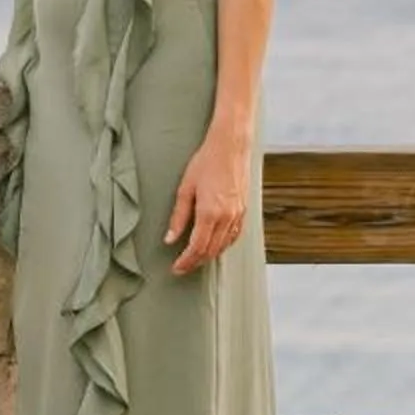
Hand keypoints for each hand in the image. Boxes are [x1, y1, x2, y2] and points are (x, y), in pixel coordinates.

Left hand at [164, 131, 251, 274]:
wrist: (231, 147)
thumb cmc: (207, 161)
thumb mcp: (185, 188)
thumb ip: (178, 217)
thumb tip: (170, 238)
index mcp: (210, 213)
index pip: (197, 248)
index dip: (186, 262)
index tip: (176, 268)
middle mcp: (226, 217)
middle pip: (211, 251)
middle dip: (195, 262)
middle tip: (182, 267)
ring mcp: (238, 215)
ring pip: (223, 246)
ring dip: (209, 256)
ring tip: (195, 258)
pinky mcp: (244, 210)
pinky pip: (234, 236)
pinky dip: (223, 245)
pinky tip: (215, 245)